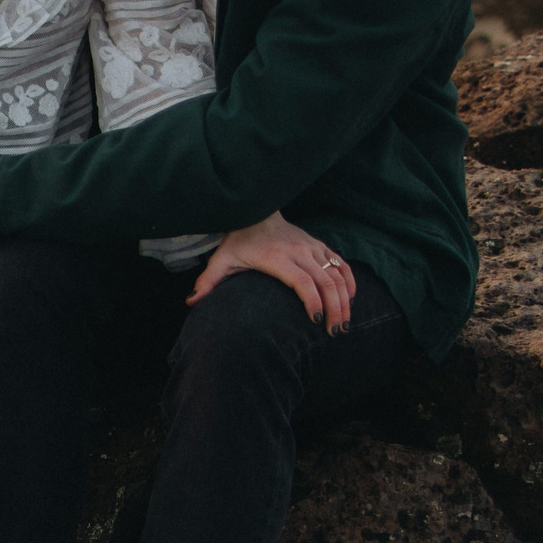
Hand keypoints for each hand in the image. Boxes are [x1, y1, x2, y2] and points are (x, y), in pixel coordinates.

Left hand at [190, 211, 357, 331]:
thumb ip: (208, 281)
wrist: (257, 210)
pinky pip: (341, 263)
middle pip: (325, 281)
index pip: (302, 281)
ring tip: (345, 322)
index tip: (316, 321)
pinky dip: (349, 280)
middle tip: (336, 332)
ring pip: (337, 273)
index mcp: (277, 257)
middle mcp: (299, 251)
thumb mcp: (221, 259)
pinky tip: (351, 298)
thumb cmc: (238, 239)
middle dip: (335, 308)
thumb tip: (191, 302)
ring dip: (345, 298)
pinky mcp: (319, 245)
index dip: (312, 301)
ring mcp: (312, 247)